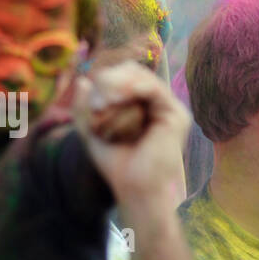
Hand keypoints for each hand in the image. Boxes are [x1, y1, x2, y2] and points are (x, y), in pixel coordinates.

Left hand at [73, 62, 189, 202]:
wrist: (134, 188)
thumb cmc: (115, 162)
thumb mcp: (90, 130)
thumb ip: (83, 107)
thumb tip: (82, 81)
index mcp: (140, 104)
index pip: (123, 76)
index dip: (105, 80)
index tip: (92, 106)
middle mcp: (156, 103)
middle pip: (132, 71)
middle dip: (109, 80)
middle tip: (97, 105)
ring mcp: (168, 107)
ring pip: (140, 77)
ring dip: (116, 85)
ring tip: (102, 105)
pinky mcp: (176, 115)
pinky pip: (154, 89)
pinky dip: (133, 87)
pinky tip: (117, 97)